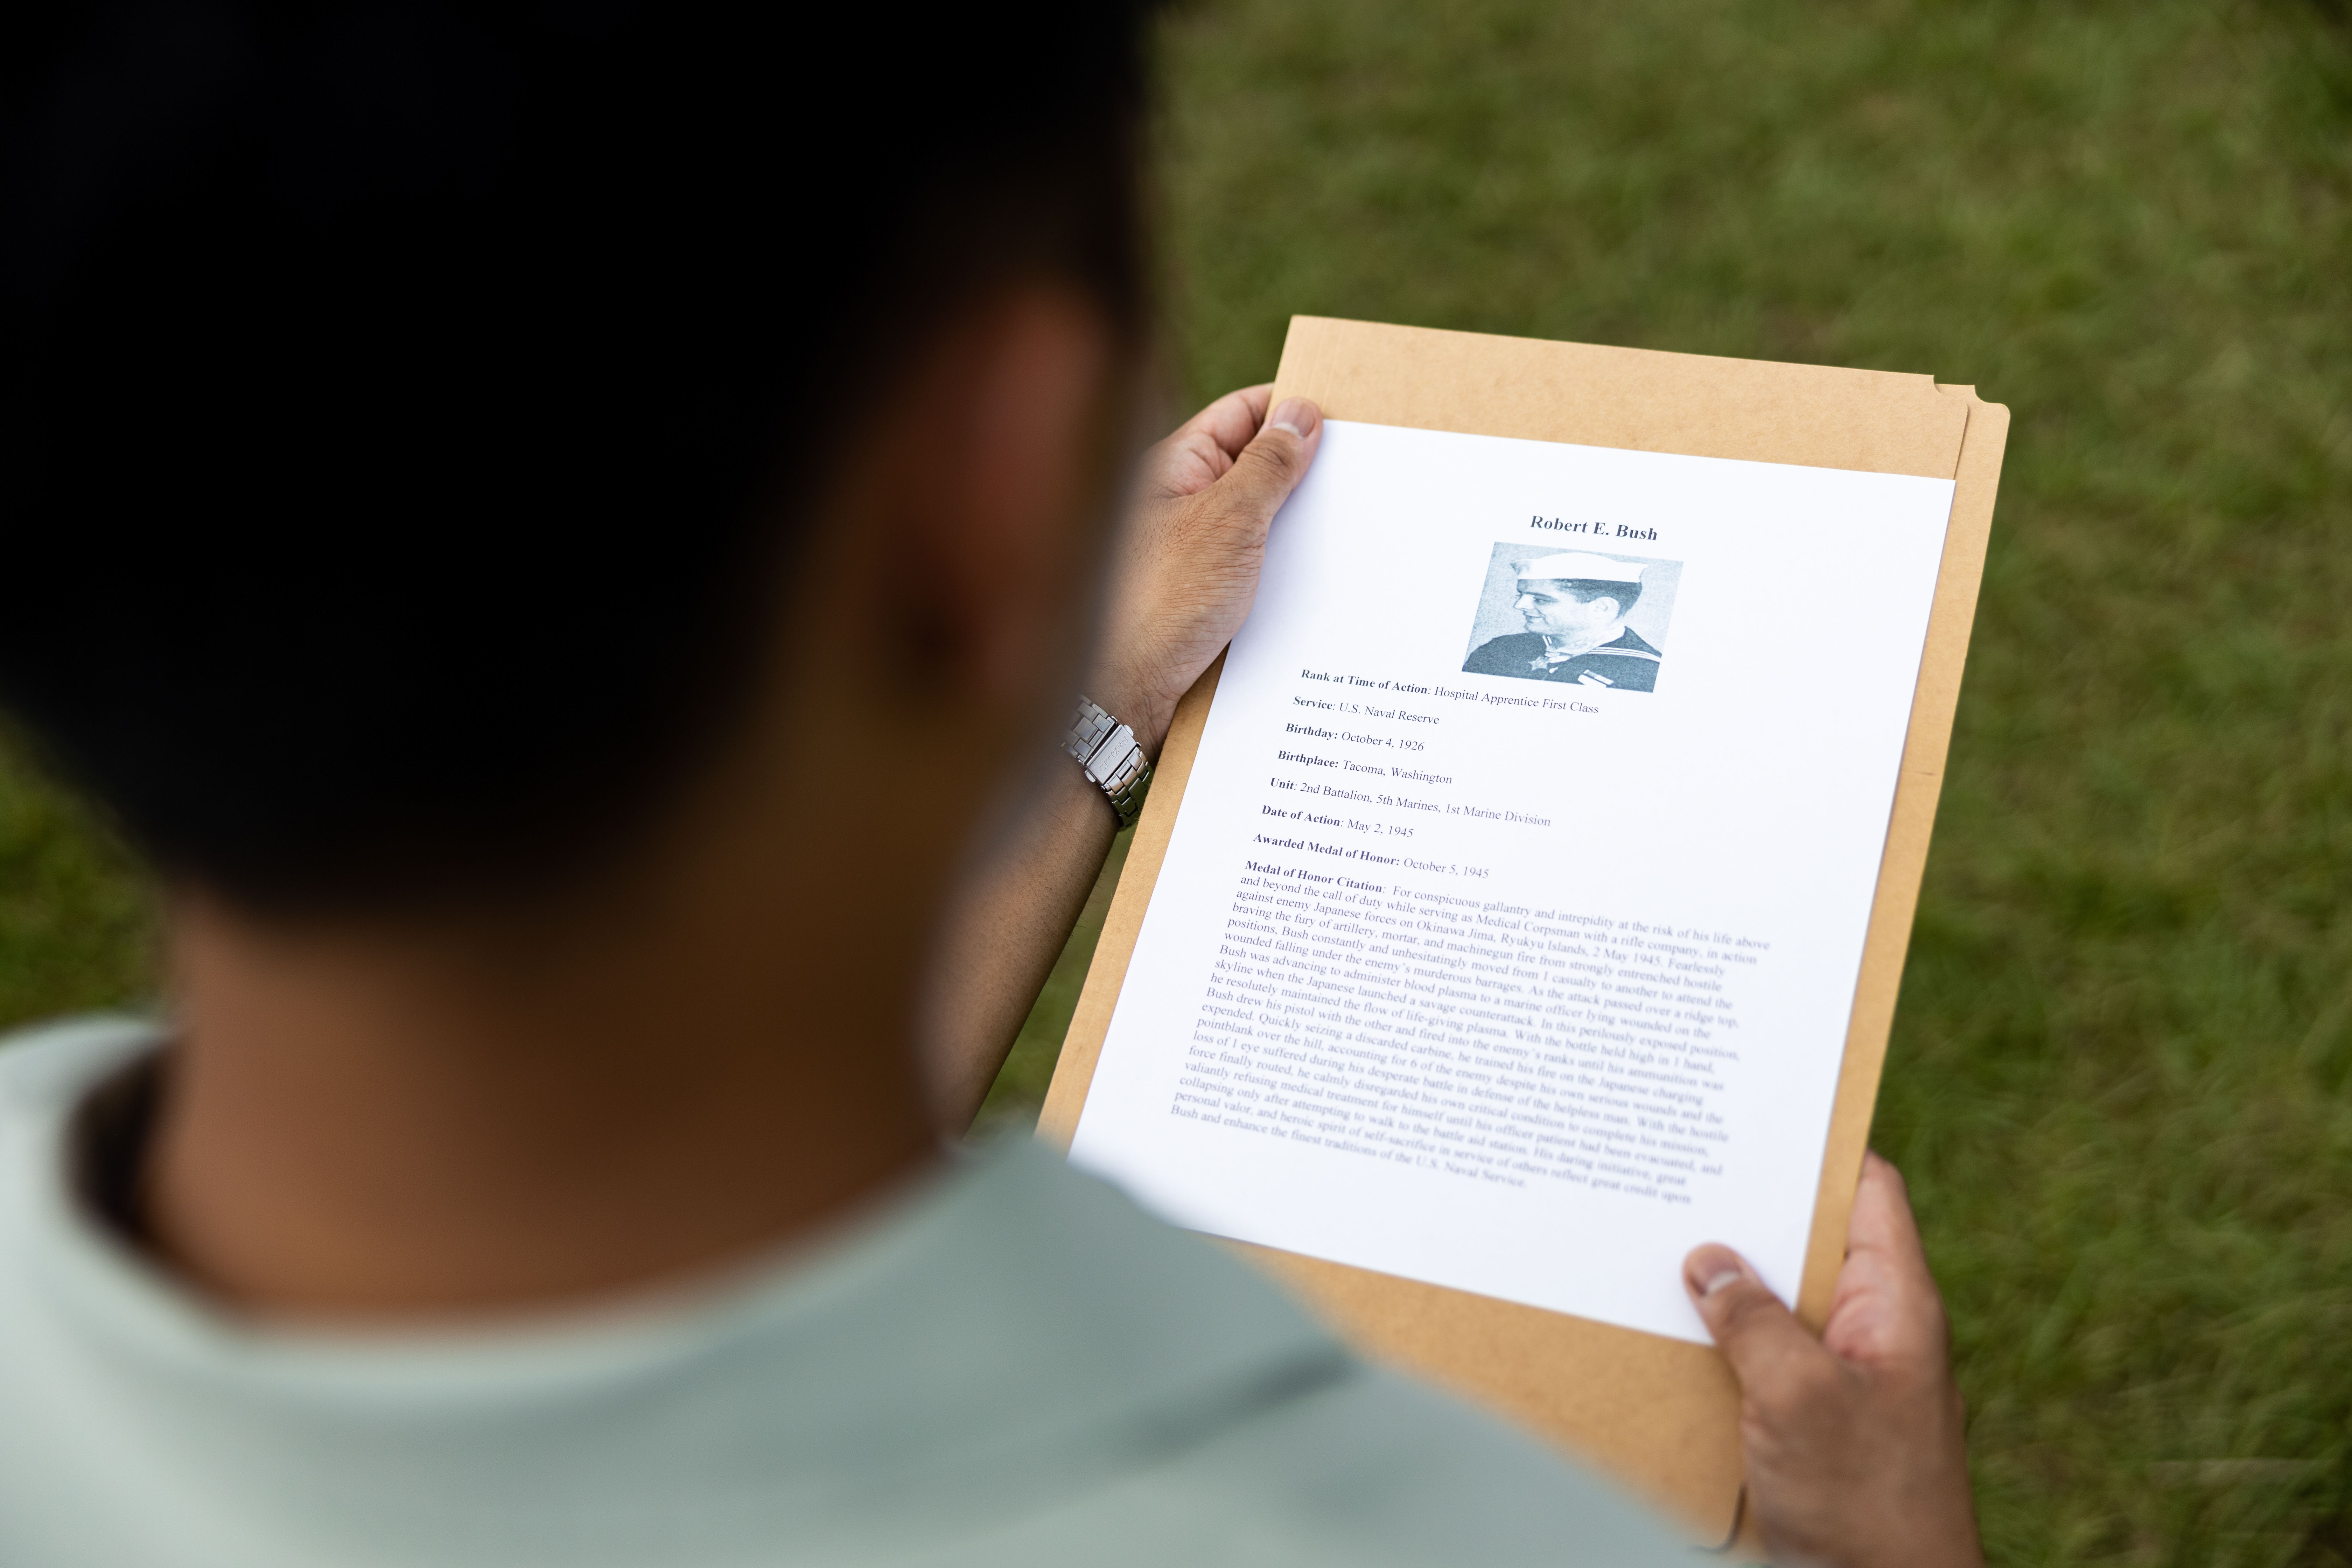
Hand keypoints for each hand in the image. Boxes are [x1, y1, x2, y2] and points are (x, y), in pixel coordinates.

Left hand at [1084, 386, 1321, 753]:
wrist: (1121, 695)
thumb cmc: (1161, 601)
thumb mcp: (1227, 522)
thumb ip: (1268, 466)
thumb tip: (1300, 414)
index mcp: (1174, 466)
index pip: (1241, 414)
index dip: (1291, 410)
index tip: (1346, 416)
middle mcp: (1179, 503)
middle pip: (1254, 466)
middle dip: (1305, 471)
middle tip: (1365, 474)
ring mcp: (1190, 550)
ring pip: (1259, 522)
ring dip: (1298, 526)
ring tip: (1354, 528)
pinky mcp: (1201, 595)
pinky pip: (1253, 568)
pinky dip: (1284, 569)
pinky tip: (1320, 580)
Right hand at [1683, 1154, 1981, 1567]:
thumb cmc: (1865, 1506)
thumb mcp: (1800, 1399)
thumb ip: (1753, 1321)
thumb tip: (1708, 1259)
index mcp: (1896, 1304)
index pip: (1868, 1190)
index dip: (1821, 1145)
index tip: (1761, 1106)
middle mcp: (1875, 1328)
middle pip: (1812, 1240)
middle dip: (1747, 1208)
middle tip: (1678, 1166)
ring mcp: (1844, 1375)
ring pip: (1780, 1299)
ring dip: (1726, 1280)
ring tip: (1654, 1238)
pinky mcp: (1813, 1418)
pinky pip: (1764, 1355)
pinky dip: (1719, 1338)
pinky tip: (1668, 1328)